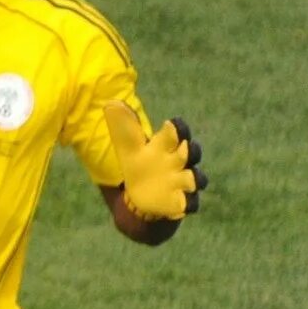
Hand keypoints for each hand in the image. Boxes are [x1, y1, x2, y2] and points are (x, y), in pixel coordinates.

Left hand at [104, 102, 203, 218]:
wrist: (140, 195)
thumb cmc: (139, 165)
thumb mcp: (129, 148)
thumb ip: (124, 128)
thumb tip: (111, 103)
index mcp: (167, 146)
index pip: (178, 132)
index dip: (178, 128)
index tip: (171, 123)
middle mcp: (180, 162)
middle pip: (192, 153)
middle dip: (190, 151)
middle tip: (184, 148)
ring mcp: (183, 182)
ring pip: (196, 178)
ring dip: (193, 178)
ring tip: (188, 180)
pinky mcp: (181, 202)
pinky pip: (192, 203)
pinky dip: (190, 203)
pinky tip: (183, 206)